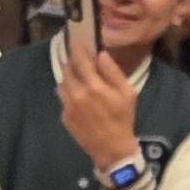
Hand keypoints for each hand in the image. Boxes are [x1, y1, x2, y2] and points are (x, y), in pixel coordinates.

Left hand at [54, 31, 141, 172]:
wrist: (112, 148)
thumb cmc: (123, 118)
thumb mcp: (127, 93)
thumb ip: (113, 72)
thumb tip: (101, 54)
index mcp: (94, 86)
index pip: (80, 60)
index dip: (77, 48)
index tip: (76, 41)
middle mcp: (77, 94)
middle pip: (67, 70)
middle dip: (73, 63)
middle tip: (80, 63)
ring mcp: (68, 106)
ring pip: (62, 83)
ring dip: (69, 78)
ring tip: (80, 81)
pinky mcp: (64, 116)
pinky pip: (63, 98)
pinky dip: (69, 94)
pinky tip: (80, 99)